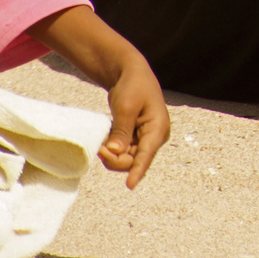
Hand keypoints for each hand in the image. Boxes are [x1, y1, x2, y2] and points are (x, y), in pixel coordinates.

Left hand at [98, 58, 168, 188]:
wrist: (131, 72)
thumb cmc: (133, 86)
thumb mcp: (126, 106)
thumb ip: (121, 131)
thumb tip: (115, 152)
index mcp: (158, 128)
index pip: (147, 155)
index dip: (137, 171)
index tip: (130, 185)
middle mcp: (154, 137)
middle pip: (134, 160)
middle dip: (115, 157)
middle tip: (100, 146)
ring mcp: (146, 138)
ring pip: (127, 158)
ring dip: (113, 153)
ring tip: (103, 139)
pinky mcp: (137, 137)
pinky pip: (124, 151)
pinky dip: (113, 148)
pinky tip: (108, 137)